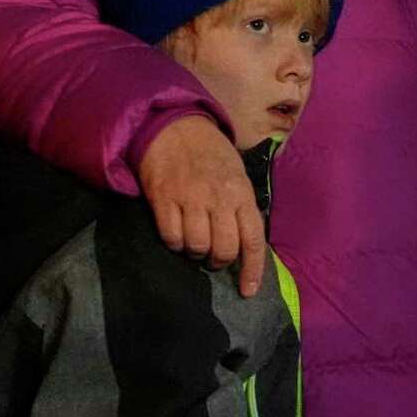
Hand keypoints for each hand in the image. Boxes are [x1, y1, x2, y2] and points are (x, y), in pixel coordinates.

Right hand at [137, 115, 265, 296]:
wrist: (175, 126)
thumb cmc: (210, 153)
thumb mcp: (237, 174)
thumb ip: (241, 206)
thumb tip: (244, 243)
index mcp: (242, 194)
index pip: (253, 240)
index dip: (252, 270)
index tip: (247, 291)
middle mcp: (219, 199)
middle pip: (224, 249)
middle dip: (219, 261)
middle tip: (213, 258)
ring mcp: (191, 199)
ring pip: (197, 246)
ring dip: (195, 253)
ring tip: (193, 243)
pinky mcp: (164, 198)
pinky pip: (171, 236)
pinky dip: (173, 242)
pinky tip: (175, 234)